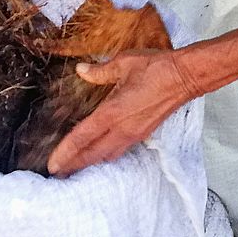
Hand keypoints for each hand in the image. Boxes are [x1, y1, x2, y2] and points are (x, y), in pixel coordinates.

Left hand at [47, 49, 203, 175]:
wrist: (185, 77)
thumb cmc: (156, 68)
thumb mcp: (124, 63)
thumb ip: (99, 70)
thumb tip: (81, 70)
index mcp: (112, 112)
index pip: (82, 137)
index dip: (65, 152)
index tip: (52, 164)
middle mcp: (121, 128)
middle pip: (92, 154)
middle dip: (73, 165)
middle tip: (56, 174)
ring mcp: (133, 134)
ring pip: (106, 156)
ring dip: (89, 163)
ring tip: (74, 168)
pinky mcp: (142, 133)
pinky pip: (119, 151)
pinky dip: (105, 156)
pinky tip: (100, 154)